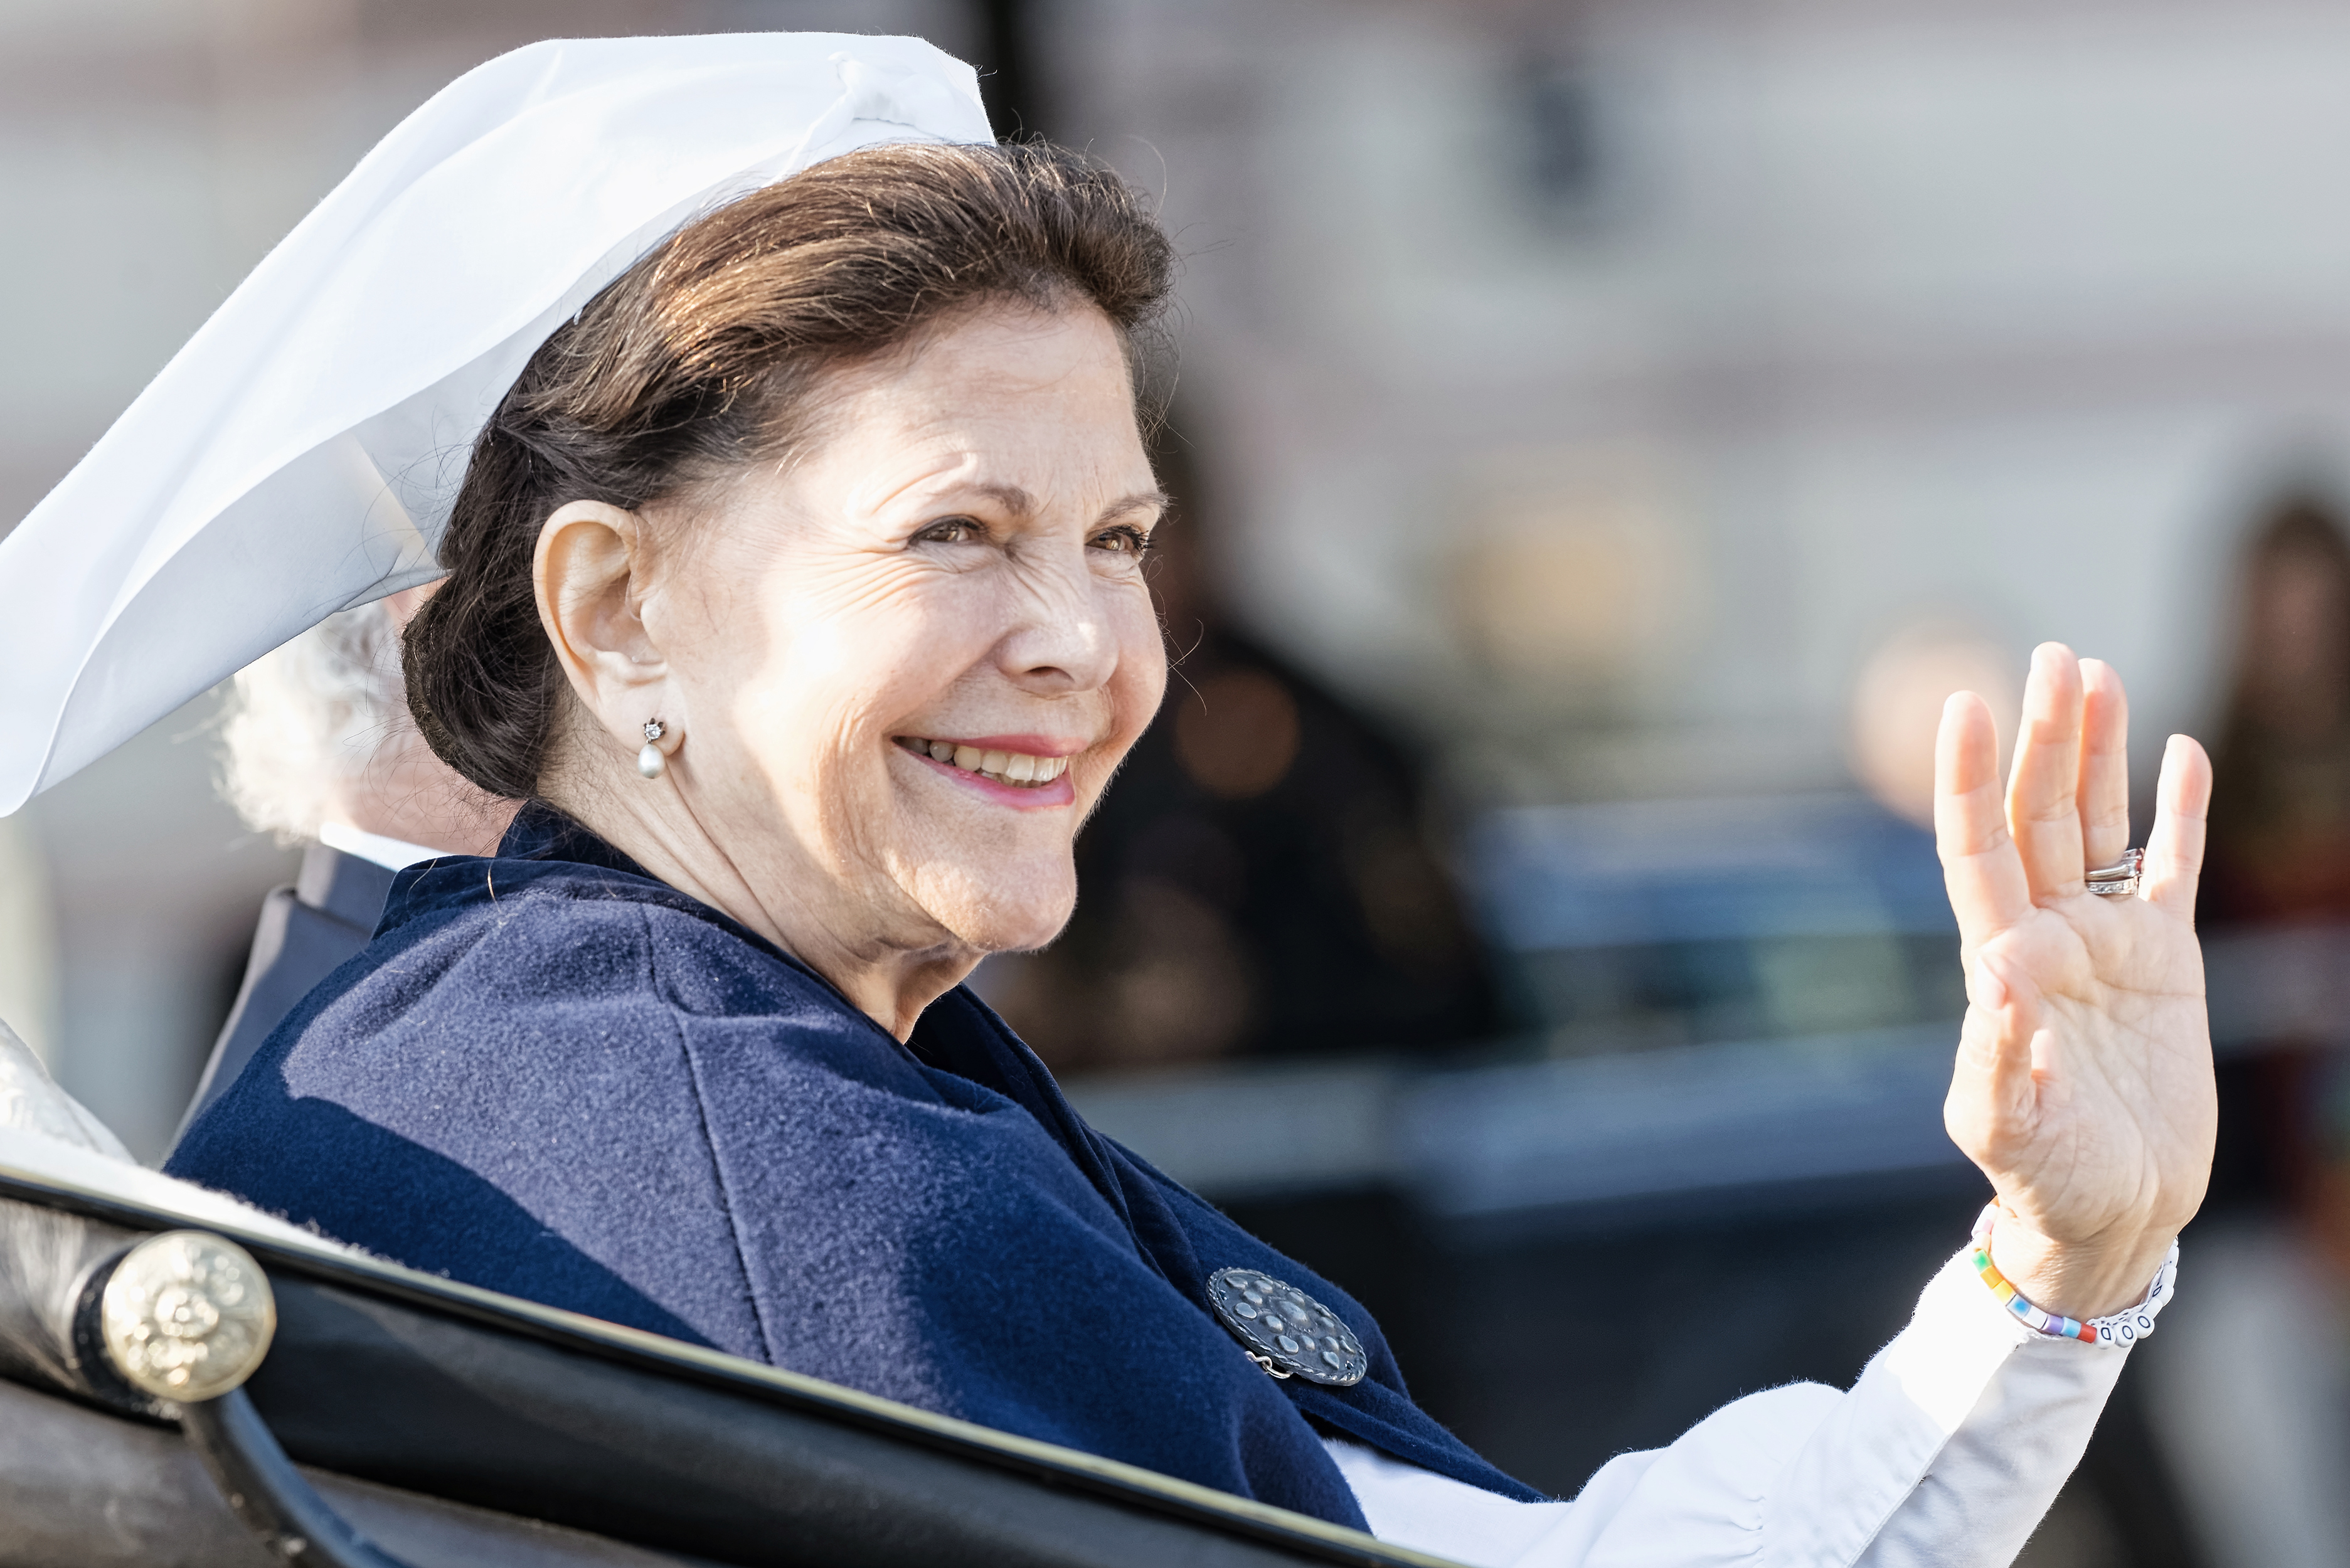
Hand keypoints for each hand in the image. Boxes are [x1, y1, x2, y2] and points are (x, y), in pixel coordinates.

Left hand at [1935, 644, 2214, 1319]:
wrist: (2111, 1217)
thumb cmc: (2046, 1179)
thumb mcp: (2006, 1127)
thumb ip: (1996, 1055)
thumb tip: (1994, 974)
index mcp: (1998, 961)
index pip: (1977, 847)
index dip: (1971, 779)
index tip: (1966, 707)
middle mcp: (2046, 935)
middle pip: (2038, 814)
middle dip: (2043, 737)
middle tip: (2053, 656)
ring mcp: (2106, 942)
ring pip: (2096, 823)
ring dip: (2096, 751)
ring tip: (2094, 672)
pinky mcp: (2167, 962)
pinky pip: (2171, 867)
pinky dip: (2179, 811)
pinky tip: (2180, 750)